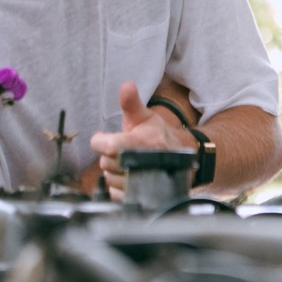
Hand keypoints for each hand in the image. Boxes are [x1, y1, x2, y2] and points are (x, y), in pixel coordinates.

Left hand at [90, 82, 194, 197]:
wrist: (180, 160)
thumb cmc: (158, 135)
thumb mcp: (145, 117)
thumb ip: (131, 103)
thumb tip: (126, 85)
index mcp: (142, 142)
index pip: (108, 145)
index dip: (101, 141)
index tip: (105, 138)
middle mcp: (144, 163)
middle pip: (105, 162)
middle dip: (110, 155)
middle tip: (122, 150)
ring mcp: (143, 181)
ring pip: (109, 178)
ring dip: (114, 171)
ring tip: (127, 164)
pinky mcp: (141, 196)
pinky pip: (114, 193)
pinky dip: (117, 186)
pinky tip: (128, 176)